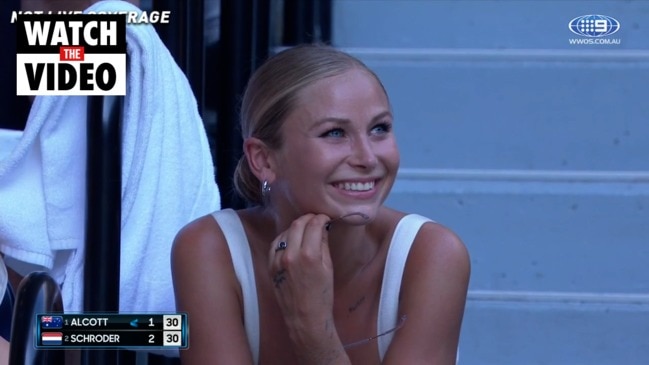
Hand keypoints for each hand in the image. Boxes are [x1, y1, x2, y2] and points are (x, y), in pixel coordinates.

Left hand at [268, 214, 334, 341]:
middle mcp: (291, 255)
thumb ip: (323, 245)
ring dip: (296, 227)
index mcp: (309, 256)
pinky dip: (284, 237)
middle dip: (308, 219)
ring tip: (305, 230)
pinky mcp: (270, 266)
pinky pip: (275, 244)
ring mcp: (278, 260)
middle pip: (297, 224)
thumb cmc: (321, 295)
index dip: (321, 218)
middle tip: (316, 221)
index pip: (313, 225)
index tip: (325, 219)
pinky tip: (291, 239)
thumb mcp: (328, 268)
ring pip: (285, 232)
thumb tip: (322, 228)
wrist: (304, 317)